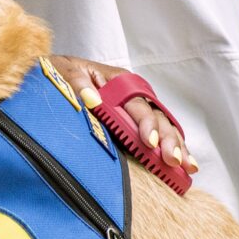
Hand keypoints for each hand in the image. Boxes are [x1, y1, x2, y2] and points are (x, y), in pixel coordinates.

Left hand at [46, 55, 196, 174]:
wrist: (51, 77)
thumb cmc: (58, 74)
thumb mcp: (63, 72)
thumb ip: (77, 83)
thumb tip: (92, 98)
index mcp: (118, 81)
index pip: (138, 103)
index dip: (146, 123)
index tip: (149, 142)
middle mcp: (132, 95)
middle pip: (156, 117)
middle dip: (167, 139)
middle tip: (173, 160)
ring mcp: (135, 110)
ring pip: (163, 126)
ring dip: (176, 146)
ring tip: (187, 166)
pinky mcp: (132, 125)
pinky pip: (157, 135)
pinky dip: (171, 148)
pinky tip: (183, 165)